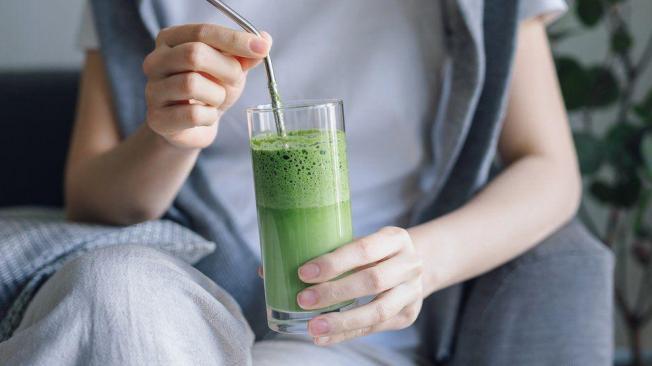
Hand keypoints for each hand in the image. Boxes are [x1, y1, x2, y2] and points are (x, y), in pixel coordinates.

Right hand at [142, 24, 271, 148]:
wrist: (194, 126)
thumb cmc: (210, 90)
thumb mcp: (230, 68)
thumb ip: (245, 55)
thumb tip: (264, 40)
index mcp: (171, 39)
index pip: (202, 32)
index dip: (234, 39)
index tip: (262, 48)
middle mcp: (155, 61)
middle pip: (194, 54)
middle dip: (227, 69)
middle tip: (236, 80)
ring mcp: (152, 90)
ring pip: (192, 84)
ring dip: (217, 95)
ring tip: (216, 100)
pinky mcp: (157, 119)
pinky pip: (192, 114)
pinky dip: (210, 116)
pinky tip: (207, 116)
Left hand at [297, 227, 423, 344]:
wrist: (411, 268)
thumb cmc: (375, 253)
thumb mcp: (362, 243)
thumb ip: (330, 253)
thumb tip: (275, 270)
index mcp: (396, 239)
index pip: (364, 249)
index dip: (334, 262)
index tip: (304, 273)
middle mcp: (410, 264)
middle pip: (373, 280)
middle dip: (335, 292)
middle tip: (303, 299)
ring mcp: (412, 292)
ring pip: (378, 311)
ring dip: (342, 321)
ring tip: (313, 327)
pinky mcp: (408, 315)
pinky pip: (375, 328)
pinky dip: (346, 334)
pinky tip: (324, 337)